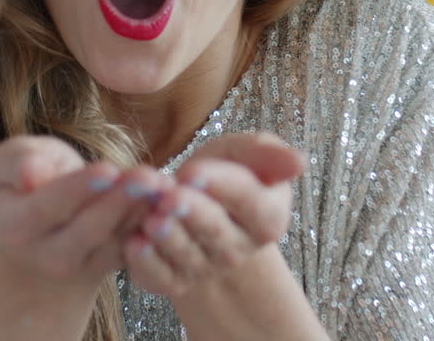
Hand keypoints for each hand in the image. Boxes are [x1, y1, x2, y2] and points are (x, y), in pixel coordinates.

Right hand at [0, 135, 168, 285]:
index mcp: (16, 227)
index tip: (108, 169)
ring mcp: (83, 266)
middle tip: (148, 177)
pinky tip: (169, 198)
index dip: (79, 188)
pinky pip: (136, 245)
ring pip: (117, 240)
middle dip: (120, 202)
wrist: (44, 229)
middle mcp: (48, 255)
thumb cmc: (29, 182)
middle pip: (88, 230)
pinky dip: (152, 222)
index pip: (48, 207)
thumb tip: (30, 173)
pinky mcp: (112, 265)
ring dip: (143, 211)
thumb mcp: (13, 162)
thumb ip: (17, 161)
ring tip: (163, 184)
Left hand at [122, 133, 305, 296]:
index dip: (223, 185)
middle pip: (217, 231)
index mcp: (267, 218)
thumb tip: (299, 160)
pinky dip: (147, 263)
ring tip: (152, 217)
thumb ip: (266, 153)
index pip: (249, 201)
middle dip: (192, 213)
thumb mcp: (244, 154)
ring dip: (168, 237)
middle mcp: (238, 249)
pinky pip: (161, 277)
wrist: (196, 206)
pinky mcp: (173, 280)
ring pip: (187, 254)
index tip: (195, 170)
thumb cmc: (225, 174)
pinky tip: (134, 244)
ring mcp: (205, 268)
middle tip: (170, 197)